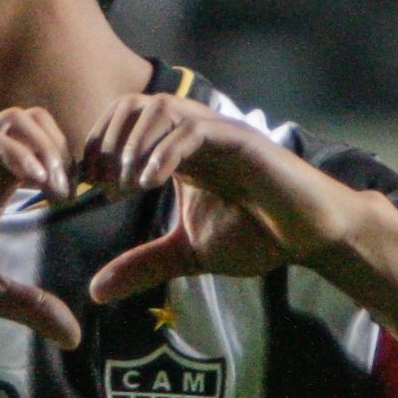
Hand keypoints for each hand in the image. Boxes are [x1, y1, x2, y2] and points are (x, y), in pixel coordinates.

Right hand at [0, 107, 81, 347]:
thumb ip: (29, 306)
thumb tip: (73, 338)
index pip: (44, 145)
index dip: (71, 163)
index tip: (83, 199)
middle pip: (37, 120)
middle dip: (65, 149)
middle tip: (71, 192)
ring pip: (16, 120)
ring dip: (47, 148)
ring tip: (55, 189)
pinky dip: (16, 154)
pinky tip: (34, 183)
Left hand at [80, 93, 368, 302]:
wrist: (310, 238)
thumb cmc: (257, 236)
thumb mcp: (187, 254)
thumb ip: (143, 265)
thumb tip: (96, 291)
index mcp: (176, 151)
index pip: (121, 125)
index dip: (97, 150)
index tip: (86, 188)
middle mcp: (194, 133)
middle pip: (132, 106)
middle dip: (107, 142)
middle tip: (100, 185)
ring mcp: (218, 131)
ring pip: (161, 108)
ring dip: (133, 144)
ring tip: (124, 186)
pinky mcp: (241, 139)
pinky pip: (193, 129)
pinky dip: (164, 151)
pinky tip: (149, 182)